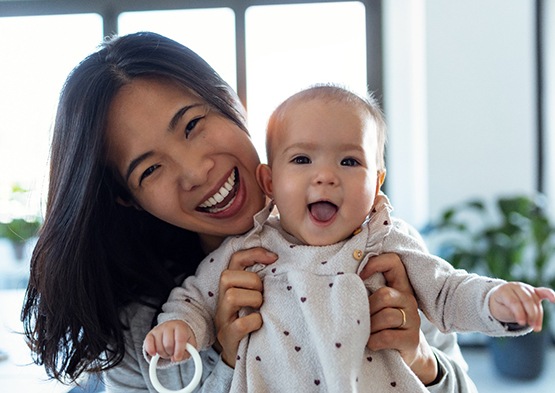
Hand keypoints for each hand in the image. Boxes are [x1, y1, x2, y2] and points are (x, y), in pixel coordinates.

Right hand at [144, 320, 196, 362]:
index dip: (179, 351)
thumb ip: (188, 352)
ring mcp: (158, 329)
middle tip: (173, 353)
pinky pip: (148, 344)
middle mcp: (169, 326)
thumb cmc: (184, 337)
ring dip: (163, 354)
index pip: (179, 339)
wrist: (176, 328)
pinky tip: (155, 354)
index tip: (178, 358)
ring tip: (168, 351)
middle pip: (168, 345)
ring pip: (159, 347)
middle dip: (171, 353)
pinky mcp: (150, 334)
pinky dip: (151, 351)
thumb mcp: (191, 344)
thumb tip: (176, 358)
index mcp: (180, 327)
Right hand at [214, 247, 277, 366]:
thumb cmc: (252, 321)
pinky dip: (254, 322)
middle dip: (252, 281)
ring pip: (231, 296)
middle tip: (263, 294)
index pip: (235, 260)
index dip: (253, 254)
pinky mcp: (228, 337)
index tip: (274, 258)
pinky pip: (240, 324)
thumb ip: (260, 281)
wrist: (242, 354)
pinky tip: (260, 324)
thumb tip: (278, 261)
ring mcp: (223, 319)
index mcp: (231, 287)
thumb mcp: (255, 297)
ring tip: (260, 308)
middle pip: (227, 276)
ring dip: (253, 300)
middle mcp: (222, 300)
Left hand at [360, 253, 437, 384]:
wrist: (401, 355)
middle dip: (368, 309)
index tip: (359, 277)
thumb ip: (366, 291)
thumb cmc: (380, 325)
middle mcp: (409, 299)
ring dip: (370, 327)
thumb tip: (341, 280)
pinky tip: (371, 343)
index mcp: (399, 286)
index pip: (393, 261)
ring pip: (386, 316)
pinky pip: (387, 336)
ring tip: (365, 332)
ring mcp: (413, 320)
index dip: (375, 264)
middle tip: (361, 319)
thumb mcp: (375, 305)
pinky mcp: (412, 339)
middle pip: (385, 295)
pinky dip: (373, 341)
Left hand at [489, 282, 554, 331]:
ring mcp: (525, 288)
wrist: (499, 299)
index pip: (514, 302)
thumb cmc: (500, 306)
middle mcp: (515, 286)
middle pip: (527, 300)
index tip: (522, 324)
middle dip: (530, 315)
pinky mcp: (534, 291)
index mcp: (504, 290)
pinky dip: (550, 295)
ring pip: (535, 301)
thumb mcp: (501, 311)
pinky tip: (554, 300)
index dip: (519, 313)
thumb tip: (526, 318)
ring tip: (536, 327)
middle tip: (530, 326)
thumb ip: (512, 313)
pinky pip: (543, 292)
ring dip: (538, 315)